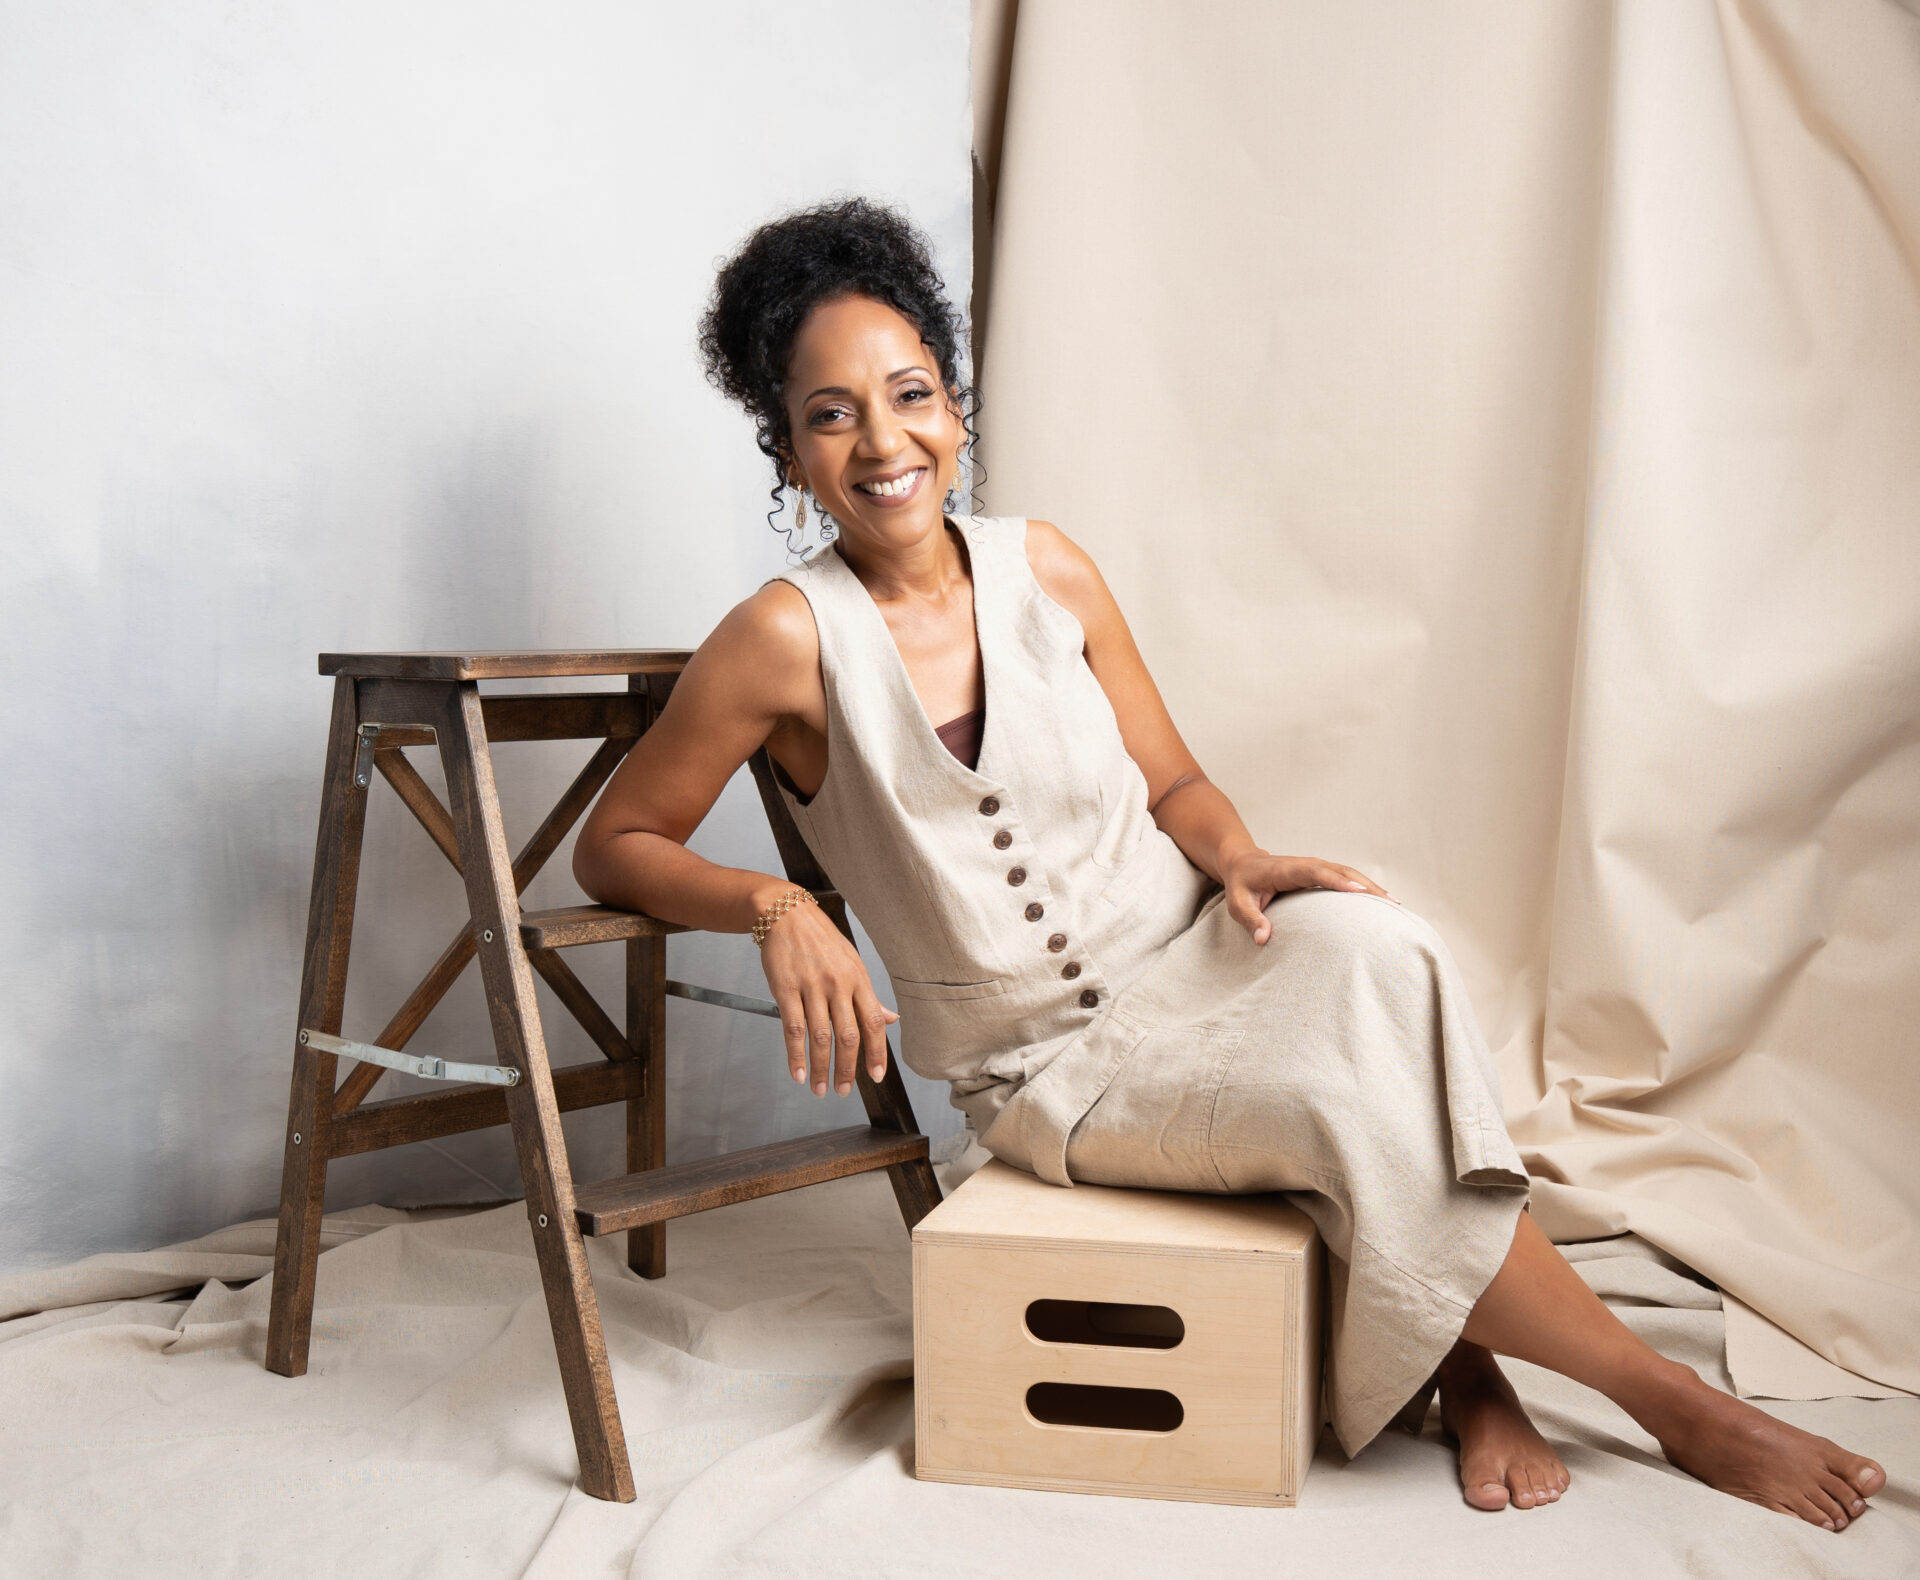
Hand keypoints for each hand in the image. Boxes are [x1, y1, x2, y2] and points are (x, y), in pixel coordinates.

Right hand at [756, 891, 896, 1095]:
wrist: (785, 913)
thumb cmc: (821, 940)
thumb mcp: (852, 962)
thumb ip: (868, 995)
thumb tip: (891, 1020)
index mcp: (858, 979)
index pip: (874, 1022)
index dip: (877, 1053)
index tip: (876, 1076)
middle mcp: (838, 984)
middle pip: (848, 1035)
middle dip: (848, 1069)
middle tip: (844, 1091)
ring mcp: (811, 987)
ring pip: (819, 1037)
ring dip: (821, 1069)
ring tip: (820, 1089)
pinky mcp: (785, 989)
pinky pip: (792, 1029)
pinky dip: (795, 1056)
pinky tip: (798, 1074)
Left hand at [1222, 849, 1398, 944]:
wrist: (1243, 862)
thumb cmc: (1241, 885)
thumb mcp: (1237, 903)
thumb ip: (1251, 920)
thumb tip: (1264, 939)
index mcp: (1287, 869)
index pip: (1316, 872)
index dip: (1338, 880)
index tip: (1360, 891)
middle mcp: (1306, 864)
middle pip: (1341, 871)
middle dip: (1366, 885)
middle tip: (1390, 903)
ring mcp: (1315, 867)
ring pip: (1348, 873)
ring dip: (1371, 886)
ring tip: (1395, 904)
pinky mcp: (1320, 873)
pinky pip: (1345, 878)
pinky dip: (1364, 887)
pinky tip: (1381, 901)